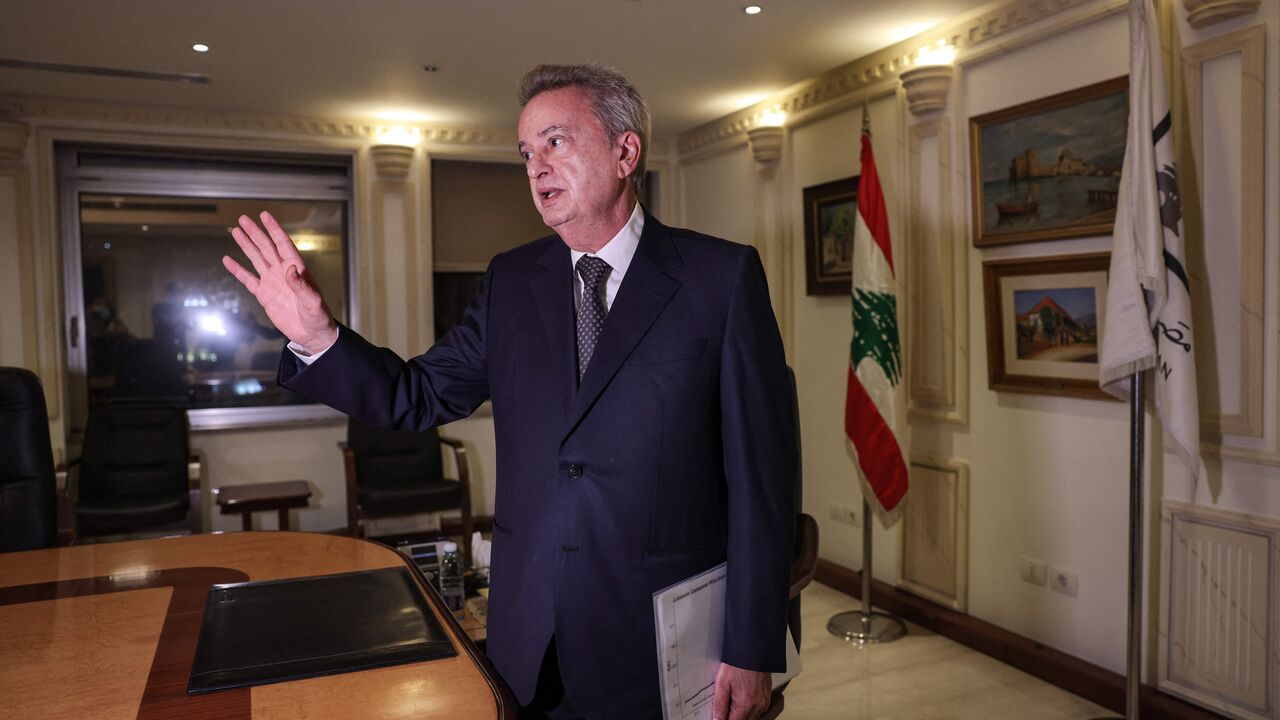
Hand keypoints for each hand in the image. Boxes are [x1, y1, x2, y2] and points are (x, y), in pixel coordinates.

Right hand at [222, 211, 336, 352]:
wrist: (312, 334)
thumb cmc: (318, 317)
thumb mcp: (313, 302)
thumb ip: (302, 286)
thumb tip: (291, 269)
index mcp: (297, 269)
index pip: (283, 244)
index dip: (274, 229)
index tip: (264, 215)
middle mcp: (283, 272)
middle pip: (267, 247)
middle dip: (255, 233)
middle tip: (243, 218)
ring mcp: (273, 282)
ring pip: (257, 259)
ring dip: (246, 245)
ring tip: (236, 231)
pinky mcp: (264, 295)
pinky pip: (248, 280)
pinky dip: (238, 270)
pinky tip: (228, 260)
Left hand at [711, 662, 770, 719]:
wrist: (754, 648)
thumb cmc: (738, 662)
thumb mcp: (722, 683)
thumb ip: (719, 704)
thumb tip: (716, 719)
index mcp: (745, 704)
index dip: (723, 719)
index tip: (719, 715)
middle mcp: (757, 705)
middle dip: (733, 716)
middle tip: (726, 704)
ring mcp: (764, 701)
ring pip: (751, 717)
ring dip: (742, 713)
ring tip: (733, 699)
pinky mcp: (767, 695)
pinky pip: (758, 709)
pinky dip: (750, 708)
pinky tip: (743, 698)